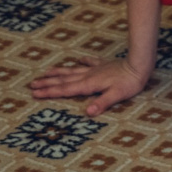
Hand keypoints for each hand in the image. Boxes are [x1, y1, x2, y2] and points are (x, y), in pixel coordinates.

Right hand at [30, 57, 147, 114]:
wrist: (139, 65)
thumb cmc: (129, 83)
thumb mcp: (116, 96)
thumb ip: (101, 103)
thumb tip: (88, 113)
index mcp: (89, 85)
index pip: (65, 90)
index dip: (49, 92)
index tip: (35, 92)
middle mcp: (88, 76)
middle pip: (63, 81)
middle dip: (47, 83)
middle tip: (32, 84)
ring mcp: (95, 70)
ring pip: (72, 71)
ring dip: (58, 73)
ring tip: (45, 72)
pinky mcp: (103, 65)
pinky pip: (90, 62)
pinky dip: (83, 61)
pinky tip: (78, 59)